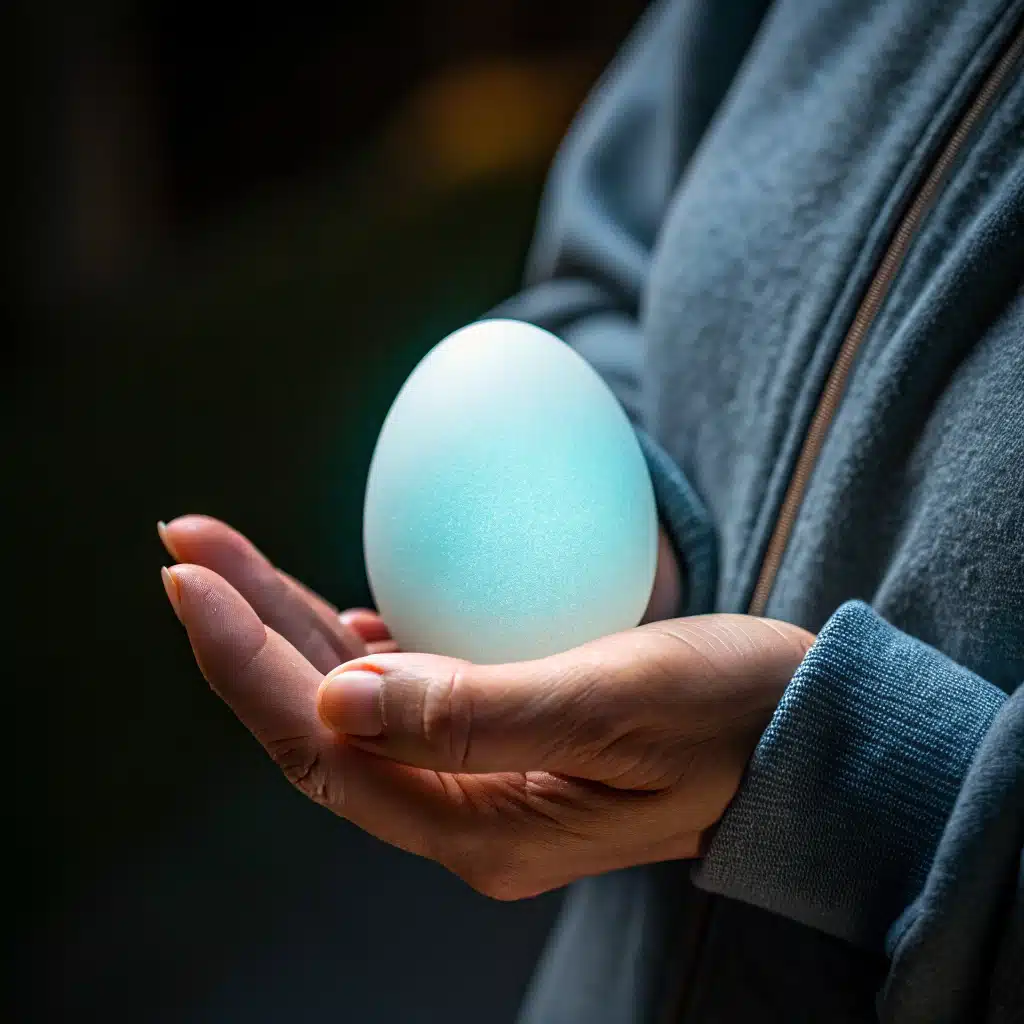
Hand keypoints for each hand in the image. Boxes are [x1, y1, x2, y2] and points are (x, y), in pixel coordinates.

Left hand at [159, 515, 813, 899]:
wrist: (804, 731)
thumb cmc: (731, 713)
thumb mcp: (615, 699)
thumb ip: (475, 710)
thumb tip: (337, 696)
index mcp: (483, 826)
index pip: (327, 748)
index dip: (248, 663)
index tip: (192, 577)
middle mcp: (467, 816)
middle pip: (322, 725)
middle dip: (246, 633)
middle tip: (185, 544)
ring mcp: (482, 783)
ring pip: (353, 706)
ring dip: (286, 628)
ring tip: (225, 559)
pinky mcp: (505, 745)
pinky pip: (403, 697)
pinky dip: (354, 644)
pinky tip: (333, 610)